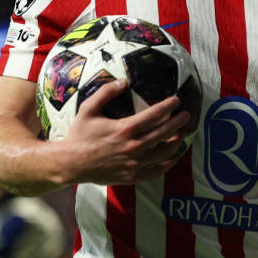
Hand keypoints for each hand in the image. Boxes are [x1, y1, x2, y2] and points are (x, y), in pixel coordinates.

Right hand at [61, 78, 191, 184]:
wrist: (71, 163)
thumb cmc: (79, 135)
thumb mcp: (88, 109)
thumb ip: (106, 92)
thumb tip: (124, 81)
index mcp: (124, 128)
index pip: (154, 115)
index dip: (168, 106)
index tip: (177, 100)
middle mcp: (133, 146)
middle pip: (164, 133)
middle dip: (178, 122)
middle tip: (186, 115)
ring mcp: (134, 163)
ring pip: (163, 152)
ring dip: (176, 142)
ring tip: (182, 134)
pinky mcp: (131, 176)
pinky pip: (156, 172)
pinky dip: (167, 164)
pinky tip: (172, 158)